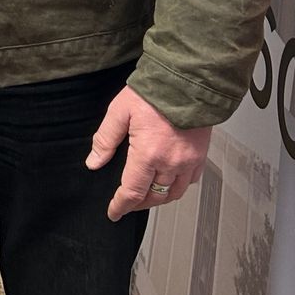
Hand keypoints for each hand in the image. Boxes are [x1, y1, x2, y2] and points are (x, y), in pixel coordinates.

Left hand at [85, 86, 210, 221]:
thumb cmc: (153, 92)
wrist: (186, 80)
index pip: (133, 192)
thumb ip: (105, 139)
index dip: (121, 205)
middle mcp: (171, 162)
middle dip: (138, 204)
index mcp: (148, 154)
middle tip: (127, 204)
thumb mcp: (119, 111)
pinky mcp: (201, 155)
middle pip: (154, 197)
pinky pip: (190, 181)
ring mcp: (189, 161)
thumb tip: (94, 163)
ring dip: (159, 199)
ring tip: (146, 197)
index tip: (113, 213)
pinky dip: (178, 187)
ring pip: (174, 193)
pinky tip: (169, 182)